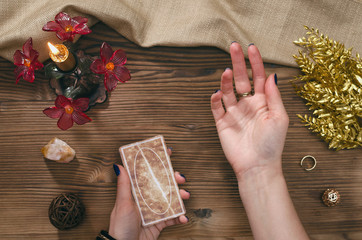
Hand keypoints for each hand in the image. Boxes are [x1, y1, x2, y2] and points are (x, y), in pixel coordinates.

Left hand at [109, 148, 189, 239]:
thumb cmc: (120, 226)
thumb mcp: (122, 203)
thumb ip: (124, 185)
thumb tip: (119, 165)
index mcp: (136, 192)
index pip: (147, 173)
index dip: (158, 162)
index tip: (168, 152)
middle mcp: (146, 199)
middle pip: (163, 184)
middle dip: (174, 179)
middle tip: (180, 178)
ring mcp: (154, 211)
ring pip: (170, 199)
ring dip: (180, 197)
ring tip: (185, 196)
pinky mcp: (159, 223)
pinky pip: (172, 218)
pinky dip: (180, 217)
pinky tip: (183, 217)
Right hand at [210, 43, 288, 179]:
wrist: (257, 166)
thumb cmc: (272, 144)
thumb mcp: (279, 117)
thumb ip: (273, 96)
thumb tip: (272, 75)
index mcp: (263, 102)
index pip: (258, 77)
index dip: (255, 62)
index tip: (251, 48)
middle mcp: (248, 105)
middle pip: (242, 79)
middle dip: (238, 63)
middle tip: (234, 47)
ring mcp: (234, 113)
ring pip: (228, 91)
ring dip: (227, 80)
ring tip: (228, 72)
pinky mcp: (222, 123)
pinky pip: (216, 108)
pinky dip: (215, 99)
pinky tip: (217, 93)